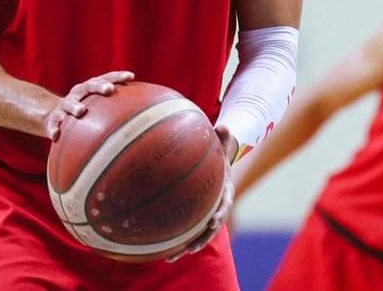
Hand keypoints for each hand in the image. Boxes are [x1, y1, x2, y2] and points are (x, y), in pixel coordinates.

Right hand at [44, 70, 133, 140]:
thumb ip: (117, 112)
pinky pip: (53, 123)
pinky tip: (56, 135)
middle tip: (109, 90)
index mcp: (91, 89)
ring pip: (69, 104)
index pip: (106, 78)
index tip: (131, 76)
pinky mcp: (52, 118)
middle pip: (89, 86)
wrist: (54, 115)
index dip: (118, 76)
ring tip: (81, 111)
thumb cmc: (85, 113)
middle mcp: (79, 93)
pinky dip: (54, 128)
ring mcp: (65, 105)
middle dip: (99, 87)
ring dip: (74, 106)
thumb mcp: (98, 110)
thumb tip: (146, 123)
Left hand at [168, 125, 238, 261]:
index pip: (224, 205)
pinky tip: (158, 248)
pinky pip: (185, 229)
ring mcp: (205, 214)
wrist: (216, 164)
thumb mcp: (223, 145)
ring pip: (198, 234)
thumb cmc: (217, 153)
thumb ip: (224, 137)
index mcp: (225, 192)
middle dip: (201, 239)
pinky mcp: (194, 216)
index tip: (213, 221)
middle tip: (191, 248)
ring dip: (187, 246)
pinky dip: (175, 239)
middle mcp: (216, 207)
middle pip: (211, 228)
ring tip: (171, 257)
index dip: (220, 214)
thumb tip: (223, 125)